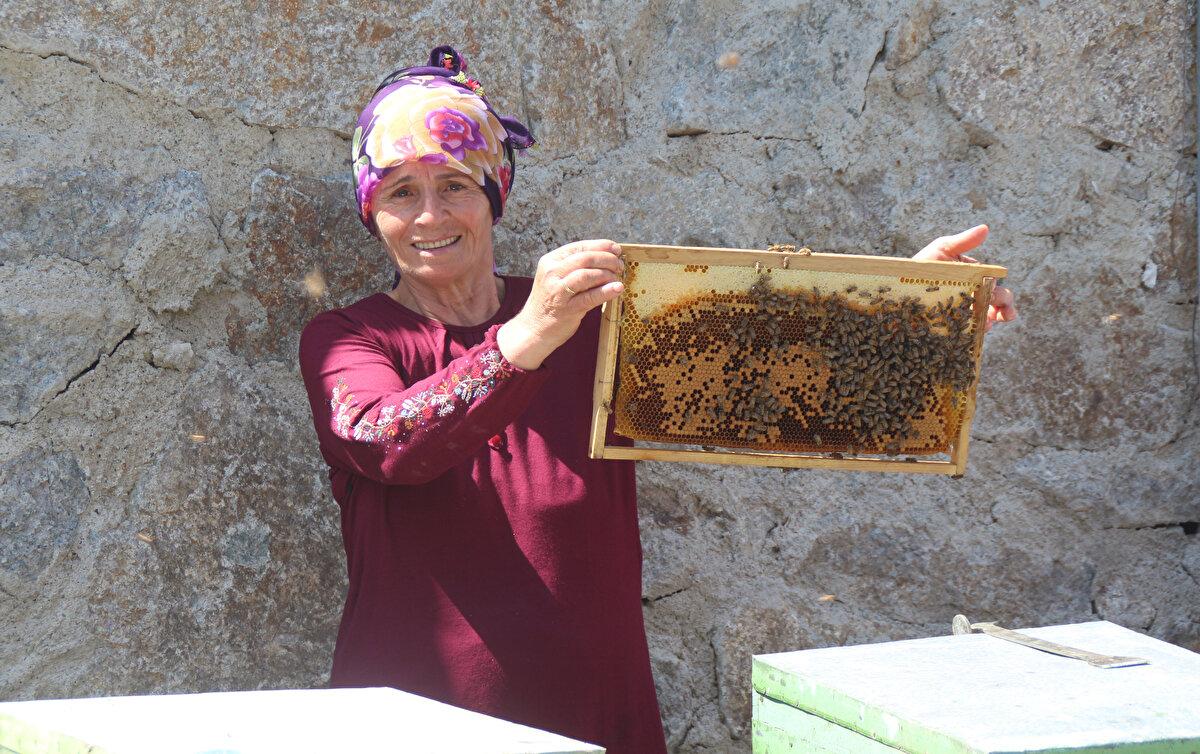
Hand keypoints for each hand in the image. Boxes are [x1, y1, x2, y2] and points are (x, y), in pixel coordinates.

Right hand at [497, 240, 624, 368]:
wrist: (533, 329)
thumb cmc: (550, 302)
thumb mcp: (556, 278)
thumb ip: (576, 268)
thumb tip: (606, 258)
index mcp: (550, 261)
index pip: (579, 247)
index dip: (601, 246)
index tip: (616, 250)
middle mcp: (552, 273)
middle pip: (585, 258)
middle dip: (607, 259)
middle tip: (619, 266)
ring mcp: (558, 292)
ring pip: (587, 275)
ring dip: (607, 274)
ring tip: (617, 278)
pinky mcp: (567, 309)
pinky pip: (591, 297)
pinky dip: (607, 291)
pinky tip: (617, 289)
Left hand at [912, 225, 1015, 331]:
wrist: (897, 288)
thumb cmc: (921, 266)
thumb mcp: (941, 250)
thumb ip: (963, 241)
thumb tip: (985, 228)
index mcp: (973, 276)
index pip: (993, 283)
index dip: (1000, 290)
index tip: (999, 294)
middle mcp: (972, 294)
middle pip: (995, 299)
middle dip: (1003, 302)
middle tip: (1000, 305)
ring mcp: (963, 312)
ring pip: (987, 316)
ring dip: (996, 318)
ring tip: (994, 320)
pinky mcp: (953, 326)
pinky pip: (970, 330)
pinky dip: (977, 330)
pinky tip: (978, 328)